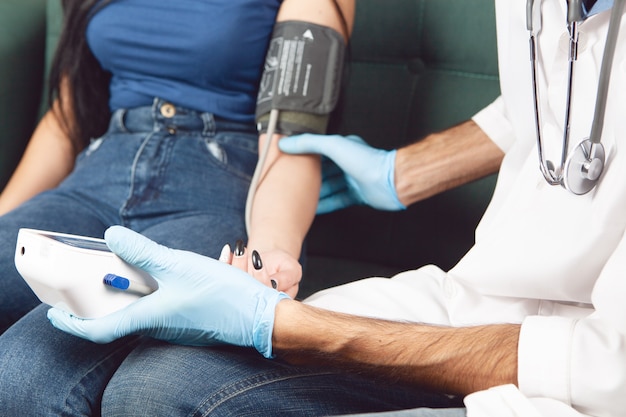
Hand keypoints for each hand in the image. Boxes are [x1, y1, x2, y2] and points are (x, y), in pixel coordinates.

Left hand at [47, 226, 289, 357]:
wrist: (259, 315)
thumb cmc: (220, 295)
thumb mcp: (177, 265)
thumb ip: (142, 251)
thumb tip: (113, 236)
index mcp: (148, 318)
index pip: (98, 329)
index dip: (72, 324)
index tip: (56, 314)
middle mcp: (157, 327)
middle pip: (118, 316)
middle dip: (101, 298)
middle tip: (92, 277)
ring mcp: (174, 326)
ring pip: (142, 308)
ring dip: (130, 290)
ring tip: (131, 265)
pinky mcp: (188, 321)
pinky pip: (161, 306)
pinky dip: (153, 290)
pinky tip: (168, 271)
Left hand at [221, 241, 301, 298]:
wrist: (273, 263)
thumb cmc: (285, 268)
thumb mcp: (292, 270)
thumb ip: (286, 278)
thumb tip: (273, 283)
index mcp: (273, 304)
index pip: (265, 296)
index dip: (260, 279)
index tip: (258, 262)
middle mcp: (256, 304)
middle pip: (247, 290)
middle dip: (244, 270)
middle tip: (245, 252)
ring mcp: (242, 296)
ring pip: (234, 284)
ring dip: (235, 265)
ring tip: (239, 250)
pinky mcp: (232, 286)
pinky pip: (225, 277)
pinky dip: (224, 262)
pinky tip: (228, 250)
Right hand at [279, 134, 405, 212]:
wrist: (390, 181)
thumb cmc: (369, 161)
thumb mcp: (334, 146)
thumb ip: (310, 143)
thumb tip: (288, 143)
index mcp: (343, 147)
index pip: (318, 150)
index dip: (303, 155)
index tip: (289, 160)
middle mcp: (348, 162)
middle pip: (323, 171)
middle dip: (308, 177)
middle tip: (291, 182)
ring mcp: (352, 179)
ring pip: (329, 187)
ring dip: (315, 193)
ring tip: (299, 198)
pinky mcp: (357, 195)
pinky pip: (337, 200)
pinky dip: (325, 205)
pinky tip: (314, 209)